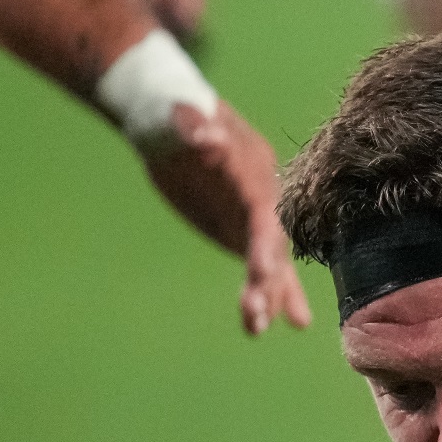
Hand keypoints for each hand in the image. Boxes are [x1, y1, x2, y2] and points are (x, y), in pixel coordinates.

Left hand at [139, 98, 311, 334]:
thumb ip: (195, 126)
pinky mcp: (240, 233)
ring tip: (254, 329)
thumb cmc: (173, 112)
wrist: (170, 118)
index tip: (263, 271)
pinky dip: (262, 295)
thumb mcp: (179, 114)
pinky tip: (259, 324)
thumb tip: (206, 135)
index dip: (265, 242)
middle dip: (269, 280)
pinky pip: (258, 269)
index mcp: (253, 173)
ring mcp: (253, 219)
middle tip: (259, 312)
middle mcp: (263, 201)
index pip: (264, 213)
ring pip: (268, 264)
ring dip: (266, 297)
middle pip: (271, 246)